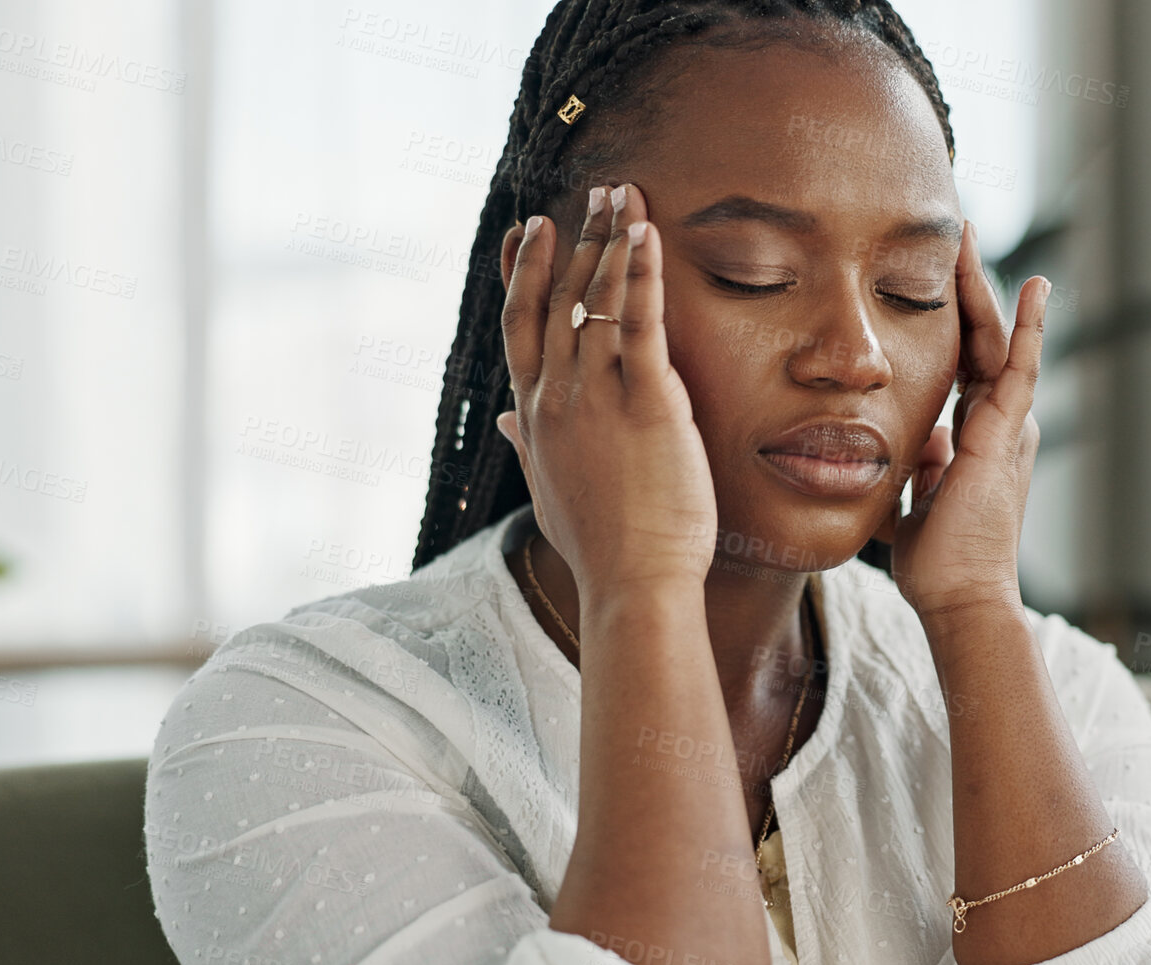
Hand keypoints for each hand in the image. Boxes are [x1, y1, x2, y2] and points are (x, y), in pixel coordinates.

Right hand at [495, 183, 717, 596]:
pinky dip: (640, 273)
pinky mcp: (646, 402)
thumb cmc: (602, 548)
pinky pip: (638, 322)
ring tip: (622, 194)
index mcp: (536, 415)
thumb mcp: (549, 491)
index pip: (520, 326)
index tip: (526, 228)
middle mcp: (556, 397)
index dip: (521, 272)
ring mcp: (596, 397)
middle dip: (575, 239)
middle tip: (592, 193)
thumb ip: (526, 445)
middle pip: (557, 298)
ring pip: (594, 300)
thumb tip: (503, 418)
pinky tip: (645, 233)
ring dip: (609, 240)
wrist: (633, 585)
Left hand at [874, 220, 1047, 617]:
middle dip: (963, 288)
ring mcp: (1006, 426)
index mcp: (974, 436)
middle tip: (951, 237)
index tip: (930, 282)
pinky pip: (1021, 369)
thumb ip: (919, 466)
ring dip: (983, 289)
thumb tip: (914, 444)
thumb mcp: (916, 497)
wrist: (958, 595)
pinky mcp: (1008, 433)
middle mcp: (996, 424)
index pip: (960, 362)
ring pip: (996, 341)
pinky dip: (1030, 327)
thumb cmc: (935, 561)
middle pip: (978, 339)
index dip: (947, 321)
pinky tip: (1036, 287)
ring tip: (969, 238)